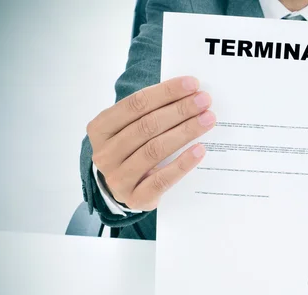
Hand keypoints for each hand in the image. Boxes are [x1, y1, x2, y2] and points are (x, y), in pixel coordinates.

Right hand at [87, 76, 215, 210]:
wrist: (122, 191)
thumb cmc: (131, 151)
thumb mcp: (129, 129)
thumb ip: (149, 112)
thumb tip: (188, 93)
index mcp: (100, 129)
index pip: (135, 104)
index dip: (165, 92)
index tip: (192, 84)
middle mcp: (104, 154)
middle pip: (147, 126)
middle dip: (180, 110)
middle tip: (204, 101)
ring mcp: (117, 178)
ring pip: (155, 150)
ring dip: (185, 132)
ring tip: (207, 120)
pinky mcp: (136, 199)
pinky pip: (162, 180)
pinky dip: (182, 164)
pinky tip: (199, 150)